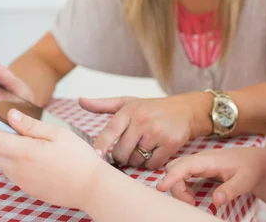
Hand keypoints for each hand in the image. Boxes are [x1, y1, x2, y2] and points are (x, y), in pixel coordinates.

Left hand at [0, 108, 104, 209]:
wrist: (90, 187)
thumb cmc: (78, 158)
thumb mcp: (58, 133)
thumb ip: (31, 124)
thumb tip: (10, 114)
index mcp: (23, 152)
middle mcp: (17, 169)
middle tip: (9, 127)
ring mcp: (22, 182)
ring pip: (2, 163)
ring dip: (5, 151)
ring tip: (26, 142)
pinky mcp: (28, 189)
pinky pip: (13, 174)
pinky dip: (16, 162)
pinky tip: (35, 157)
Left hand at [79, 93, 211, 169]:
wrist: (185, 110)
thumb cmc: (152, 108)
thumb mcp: (128, 102)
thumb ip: (103, 105)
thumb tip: (80, 101)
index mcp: (129, 110)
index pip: (111, 130)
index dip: (101, 145)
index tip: (95, 155)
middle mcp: (142, 121)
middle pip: (121, 152)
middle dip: (122, 156)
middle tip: (127, 151)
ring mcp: (157, 133)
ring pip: (136, 160)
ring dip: (137, 160)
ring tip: (142, 149)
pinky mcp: (170, 143)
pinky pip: (152, 164)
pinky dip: (151, 163)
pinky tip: (154, 153)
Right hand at [156, 148, 265, 206]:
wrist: (256, 161)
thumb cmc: (250, 169)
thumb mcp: (244, 181)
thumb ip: (230, 190)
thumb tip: (216, 200)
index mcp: (209, 160)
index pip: (184, 165)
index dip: (171, 177)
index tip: (161, 188)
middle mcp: (200, 158)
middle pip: (175, 167)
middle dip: (174, 185)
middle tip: (190, 203)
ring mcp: (198, 161)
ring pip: (176, 170)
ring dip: (177, 186)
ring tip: (192, 201)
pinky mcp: (199, 167)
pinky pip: (182, 174)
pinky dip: (181, 185)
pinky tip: (192, 196)